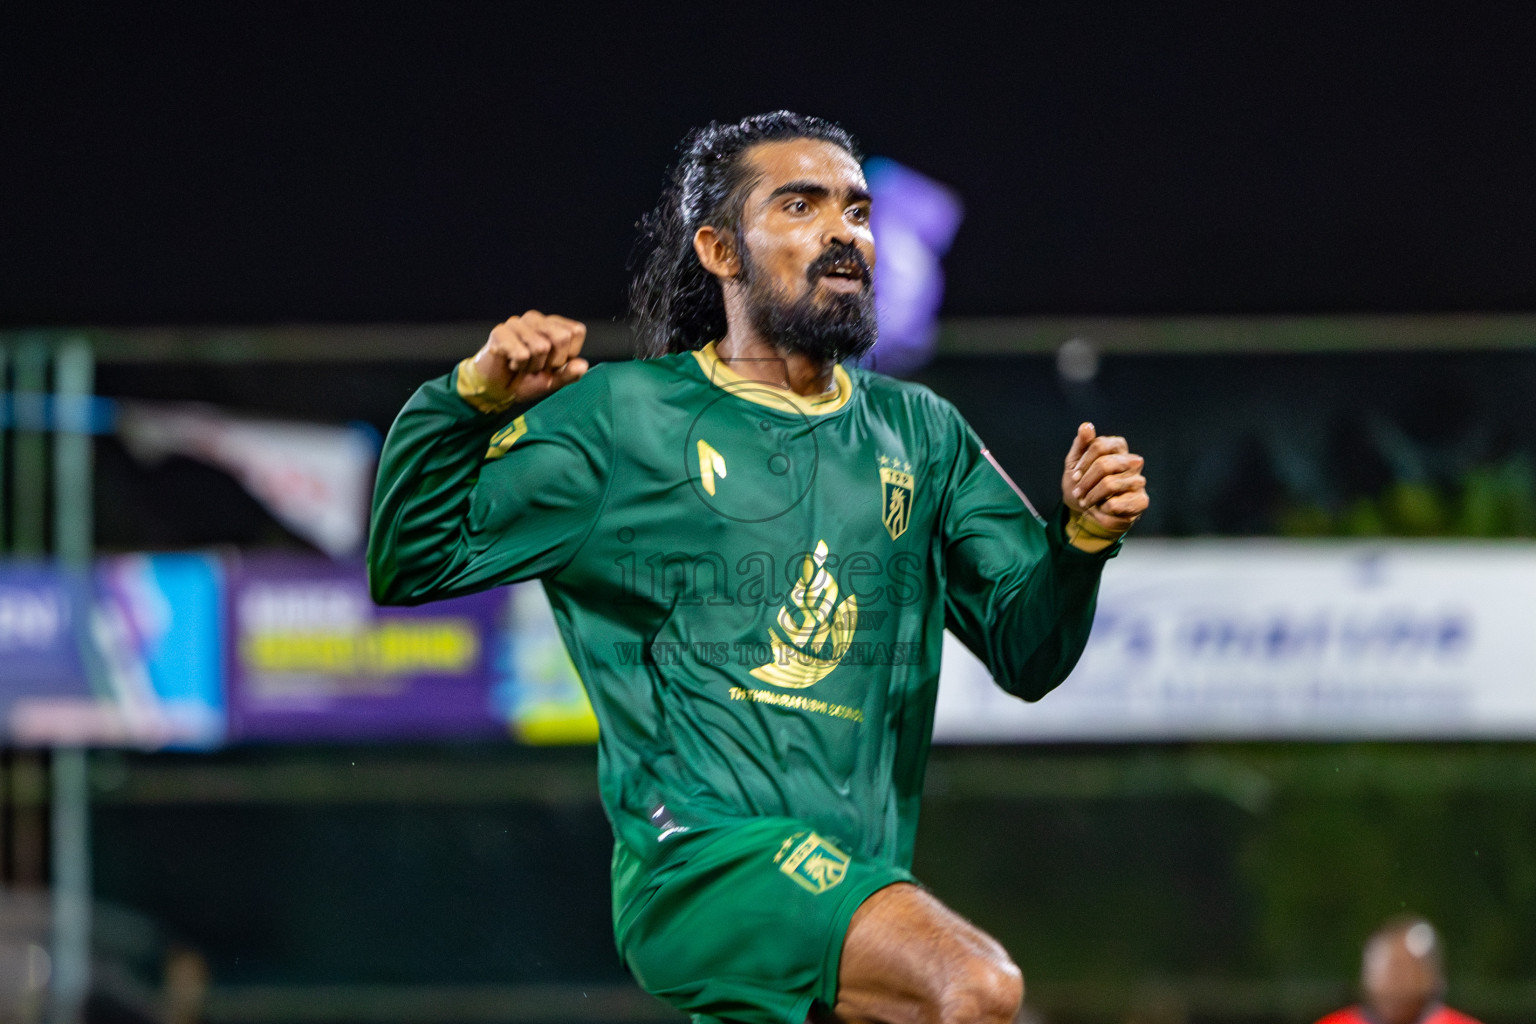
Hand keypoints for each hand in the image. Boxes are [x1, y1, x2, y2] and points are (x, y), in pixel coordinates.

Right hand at [469, 310, 588, 406]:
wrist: (497, 390)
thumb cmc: (526, 381)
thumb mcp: (554, 381)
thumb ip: (570, 374)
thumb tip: (583, 365)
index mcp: (552, 325)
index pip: (576, 331)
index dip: (567, 354)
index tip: (553, 364)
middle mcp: (536, 319)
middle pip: (561, 337)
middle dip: (551, 362)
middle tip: (536, 366)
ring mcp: (517, 323)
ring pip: (540, 347)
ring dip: (532, 366)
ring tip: (522, 365)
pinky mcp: (500, 332)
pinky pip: (522, 353)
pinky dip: (519, 366)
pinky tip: (511, 363)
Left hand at [1061, 422, 1147, 546]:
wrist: (1088, 509)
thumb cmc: (1082, 481)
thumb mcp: (1075, 463)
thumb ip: (1081, 444)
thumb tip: (1086, 426)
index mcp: (1118, 446)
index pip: (1099, 446)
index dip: (1084, 462)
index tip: (1074, 476)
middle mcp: (1132, 461)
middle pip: (1105, 464)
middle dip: (1086, 481)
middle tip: (1077, 493)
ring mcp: (1139, 481)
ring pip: (1110, 484)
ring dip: (1091, 496)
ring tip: (1085, 502)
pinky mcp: (1141, 501)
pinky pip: (1116, 504)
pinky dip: (1101, 509)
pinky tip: (1100, 509)